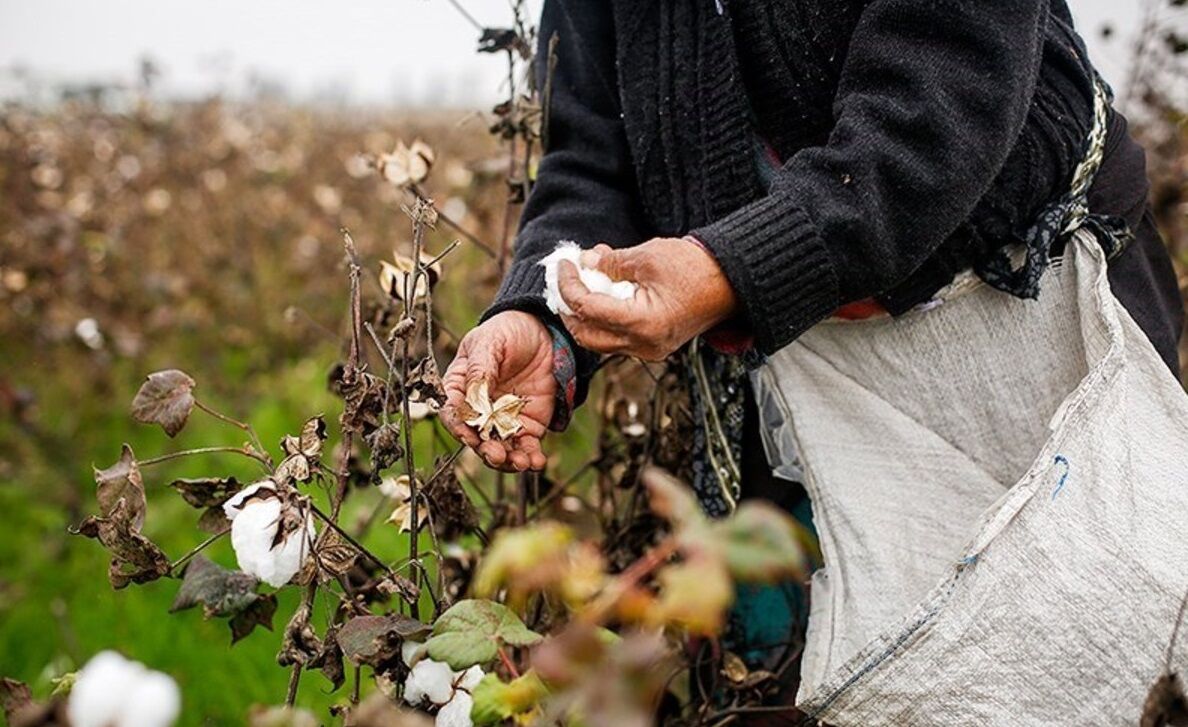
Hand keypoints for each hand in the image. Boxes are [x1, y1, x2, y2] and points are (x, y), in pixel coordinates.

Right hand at [441, 311, 554, 471]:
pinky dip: (531, 458)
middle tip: (496, 455)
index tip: (468, 435)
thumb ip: (479, 369)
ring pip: (501, 449)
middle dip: (485, 450)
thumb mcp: (488, 343)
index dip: (458, 426)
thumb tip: (474, 396)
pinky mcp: (528, 425)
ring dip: (508, 461)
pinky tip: (537, 461)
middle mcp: (479, 410)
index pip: (453, 413)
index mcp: (460, 389)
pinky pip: (527, 447)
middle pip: (476, 438)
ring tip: (521, 462)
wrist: (544, 331)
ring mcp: (503, 420)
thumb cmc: (507, 331)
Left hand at [558, 238, 737, 360]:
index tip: (564, 263)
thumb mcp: (647, 257)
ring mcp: (649, 349)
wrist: (733, 282)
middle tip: (566, 277)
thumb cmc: (696, 268)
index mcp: (642, 324)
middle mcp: (644, 345)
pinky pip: (618, 336)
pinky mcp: (653, 344)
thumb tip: (585, 264)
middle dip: (569, 306)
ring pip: (600, 338)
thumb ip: (611, 264)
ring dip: (586, 311)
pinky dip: (605, 314)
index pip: (587, 309)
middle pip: (587, 334)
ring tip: (587, 277)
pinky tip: (606, 287)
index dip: (568, 285)